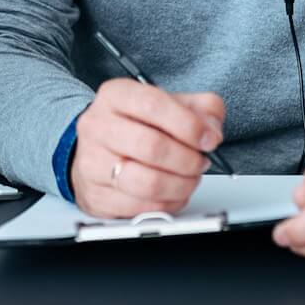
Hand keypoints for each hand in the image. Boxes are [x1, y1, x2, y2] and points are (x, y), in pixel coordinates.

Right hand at [69, 78, 224, 218]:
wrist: (96, 148)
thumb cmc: (135, 125)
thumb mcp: (167, 104)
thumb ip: (199, 108)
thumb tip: (212, 130)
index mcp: (115, 96)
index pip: (153, 105)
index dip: (189, 125)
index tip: (209, 139)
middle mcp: (98, 127)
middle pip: (151, 146)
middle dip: (188, 159)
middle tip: (201, 161)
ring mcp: (93, 163)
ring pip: (148, 183)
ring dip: (181, 185)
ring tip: (190, 178)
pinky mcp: (96, 196)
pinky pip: (142, 208)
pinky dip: (169, 204)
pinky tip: (174, 193)